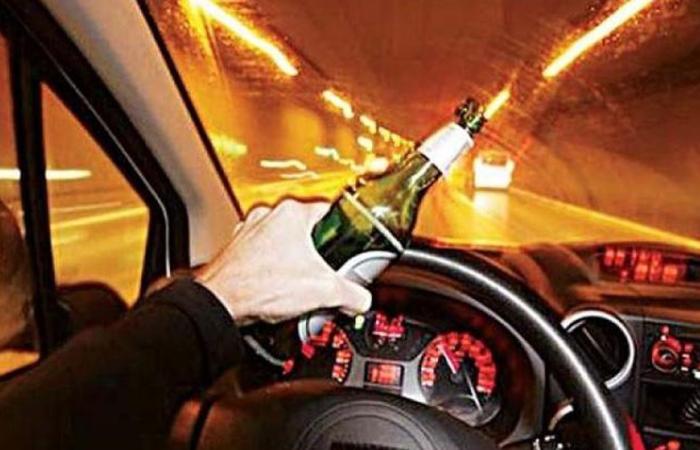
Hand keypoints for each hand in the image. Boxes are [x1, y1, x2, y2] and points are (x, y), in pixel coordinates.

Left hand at [196, 199, 371, 324]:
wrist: (220, 304)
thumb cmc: (258, 285)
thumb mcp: (322, 290)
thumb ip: (351, 293)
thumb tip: (361, 299)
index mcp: (292, 212)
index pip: (331, 212)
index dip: (346, 232)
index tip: (348, 248)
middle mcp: (268, 216)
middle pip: (307, 231)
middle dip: (318, 255)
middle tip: (324, 275)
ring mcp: (249, 232)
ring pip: (283, 243)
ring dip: (294, 262)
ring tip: (299, 286)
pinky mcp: (237, 250)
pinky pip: (263, 256)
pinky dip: (272, 271)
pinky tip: (277, 291)